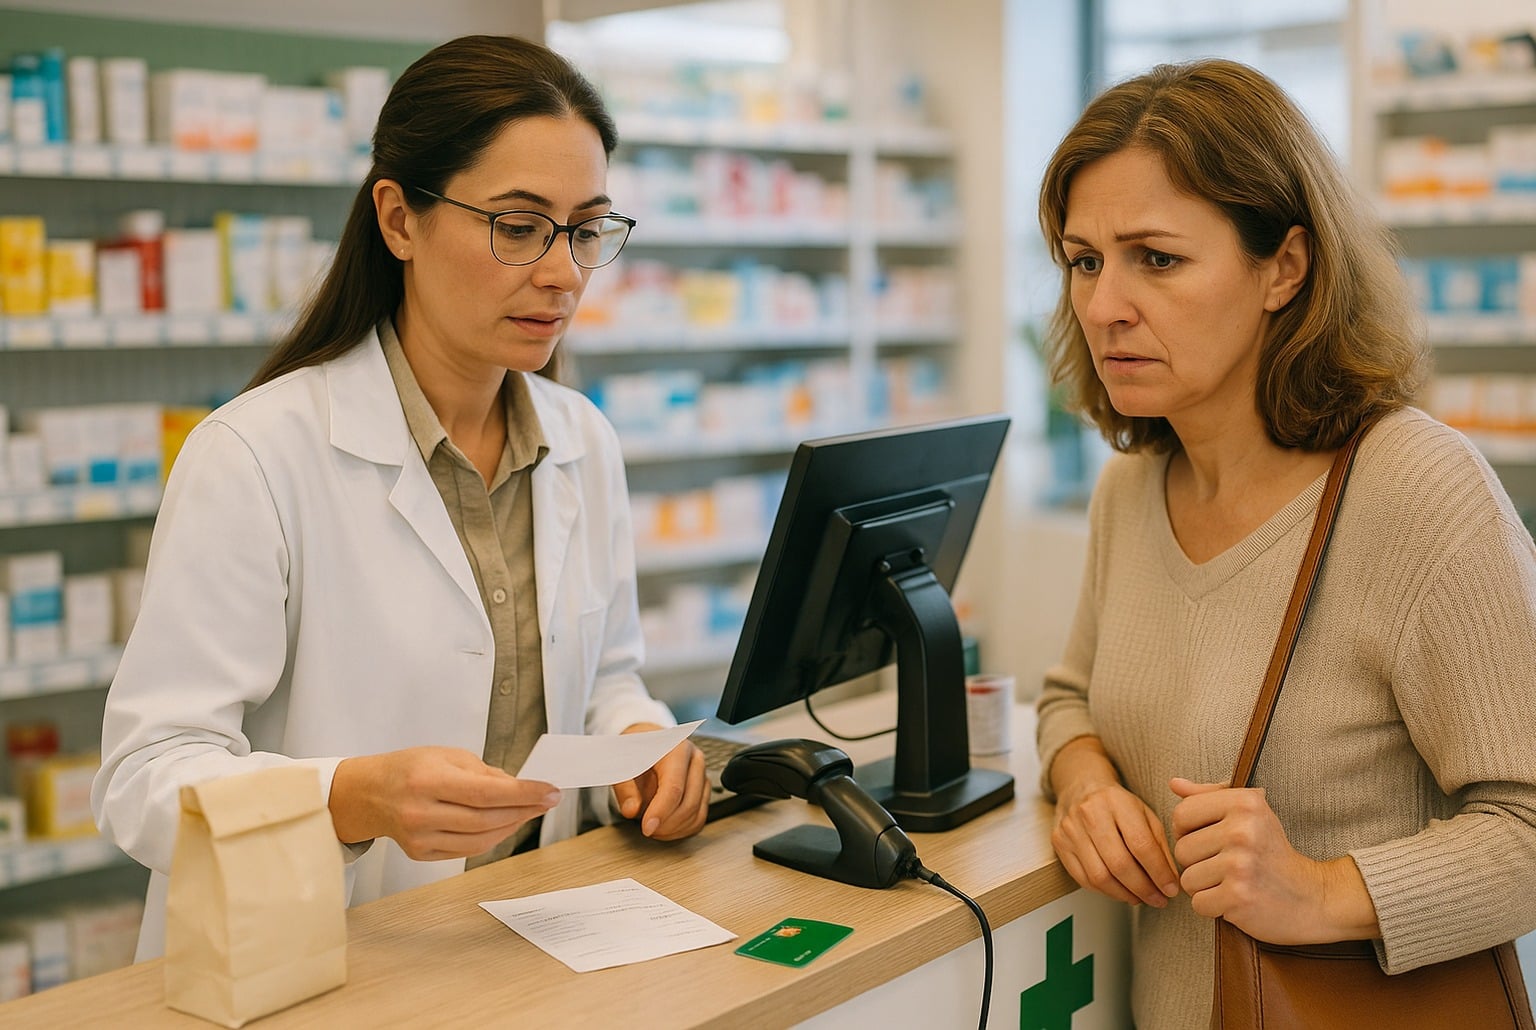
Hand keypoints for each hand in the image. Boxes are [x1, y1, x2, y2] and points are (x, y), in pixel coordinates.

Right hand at [329, 747, 560, 861]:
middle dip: (524, 810)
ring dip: (512, 826)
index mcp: (428, 781)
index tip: (551, 791)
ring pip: (481, 840)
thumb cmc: (410, 768)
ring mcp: (420, 838)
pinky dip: (492, 838)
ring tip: (529, 811)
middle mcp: (421, 813)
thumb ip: (485, 773)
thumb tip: (520, 788)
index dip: (524, 794)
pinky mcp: (421, 853)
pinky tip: (505, 824)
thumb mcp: (447, 756)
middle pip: (487, 819)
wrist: (368, 793)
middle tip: (547, 800)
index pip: (487, 793)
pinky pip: (468, 850)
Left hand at [611, 723, 707, 839]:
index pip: (674, 787)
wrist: (646, 739)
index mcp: (676, 749)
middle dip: (666, 824)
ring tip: (653, 828)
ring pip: (696, 813)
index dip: (661, 812)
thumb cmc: (635, 748)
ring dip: (674, 829)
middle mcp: (694, 761)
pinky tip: (665, 828)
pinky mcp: (703, 790)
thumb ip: (625, 787)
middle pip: (688, 803)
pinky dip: (682, 830)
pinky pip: (699, 818)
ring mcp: (702, 776)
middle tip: (646, 829)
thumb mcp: (621, 762)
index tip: (647, 827)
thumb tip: (631, 810)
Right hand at [1049, 737, 1179, 907]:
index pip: (1141, 844)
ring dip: (1125, 894)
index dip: (1159, 872)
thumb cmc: (1117, 803)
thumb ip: (1159, 846)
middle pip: (1119, 863)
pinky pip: (1083, 878)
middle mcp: (1090, 813)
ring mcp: (1071, 829)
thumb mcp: (1145, 814)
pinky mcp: (1059, 843)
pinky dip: (1105, 891)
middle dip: (1143, 888)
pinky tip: (1120, 891)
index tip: (1171, 889)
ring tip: (1141, 898)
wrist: (1081, 787)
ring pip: (1100, 876)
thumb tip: (1170, 882)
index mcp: (1117, 801)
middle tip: (1158, 900)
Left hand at [1169, 778, 1378, 943]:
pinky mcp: (1238, 896)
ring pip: (1187, 879)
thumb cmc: (1273, 853)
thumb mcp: (1250, 814)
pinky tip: (1235, 900)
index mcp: (1245, 802)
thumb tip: (1174, 784)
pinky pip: (1198, 903)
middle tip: (1226, 866)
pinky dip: (1213, 907)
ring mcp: (1240, 865)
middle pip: (1182, 849)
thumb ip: (1210, 796)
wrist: (1314, 898)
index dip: (1187, 831)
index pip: (1182, 813)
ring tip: (1231, 883)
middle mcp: (1242, 830)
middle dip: (1198, 863)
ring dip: (1205, 887)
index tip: (1208, 840)